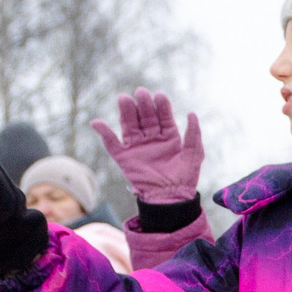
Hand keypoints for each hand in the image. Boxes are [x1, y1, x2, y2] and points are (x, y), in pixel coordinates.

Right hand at [90, 88, 204, 205]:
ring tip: (124, 99)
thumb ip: (193, 135)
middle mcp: (151, 138)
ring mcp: (137, 146)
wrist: (171, 198)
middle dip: (143, 105)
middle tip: (141, 93)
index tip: (159, 96)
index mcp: (168, 136)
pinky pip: (112, 144)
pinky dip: (104, 133)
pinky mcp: (125, 158)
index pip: (163, 116)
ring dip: (126, 112)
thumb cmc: (185, 178)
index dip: (161, 106)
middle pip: (145, 117)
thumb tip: (191, 113)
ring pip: (129, 125)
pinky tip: (97, 122)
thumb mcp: (194, 155)